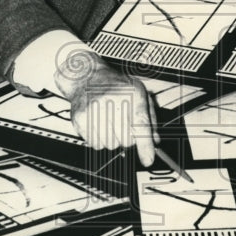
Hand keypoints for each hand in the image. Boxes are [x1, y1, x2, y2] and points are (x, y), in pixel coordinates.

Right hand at [55, 49, 157, 166]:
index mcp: (132, 95)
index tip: (148, 160)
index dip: (145, 146)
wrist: (87, 76)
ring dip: (113, 139)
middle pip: (126, 140)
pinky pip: (95, 144)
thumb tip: (155, 141)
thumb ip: (150, 118)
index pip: (141, 125)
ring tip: (109, 122)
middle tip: (123, 125)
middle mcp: (113, 101)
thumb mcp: (139, 94)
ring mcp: (95, 110)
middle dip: (128, 138)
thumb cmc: (116, 86)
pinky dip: (99, 139)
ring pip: (110, 144)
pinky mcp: (81, 119)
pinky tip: (99, 124)